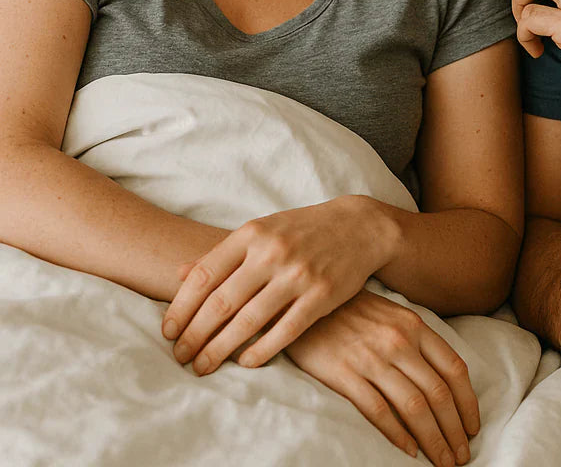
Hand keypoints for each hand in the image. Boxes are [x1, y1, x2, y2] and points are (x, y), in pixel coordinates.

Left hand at [162, 196, 391, 374]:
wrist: (360, 226)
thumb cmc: (303, 231)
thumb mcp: (263, 230)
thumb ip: (224, 253)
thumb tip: (178, 273)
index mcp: (252, 233)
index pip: (204, 276)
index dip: (180, 308)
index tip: (167, 332)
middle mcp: (273, 252)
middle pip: (221, 304)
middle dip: (194, 337)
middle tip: (179, 358)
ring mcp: (298, 274)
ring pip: (248, 322)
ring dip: (220, 350)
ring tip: (203, 367)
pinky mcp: (322, 295)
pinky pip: (284, 332)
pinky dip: (260, 351)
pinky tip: (245, 362)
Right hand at [287, 290, 479, 466]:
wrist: (306, 303)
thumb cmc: (353, 310)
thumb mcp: (393, 314)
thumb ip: (418, 341)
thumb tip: (445, 379)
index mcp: (414, 326)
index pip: (454, 369)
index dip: (468, 403)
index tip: (473, 427)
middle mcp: (399, 342)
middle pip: (438, 393)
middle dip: (454, 430)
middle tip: (461, 457)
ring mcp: (372, 358)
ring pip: (414, 406)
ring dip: (433, 440)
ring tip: (442, 461)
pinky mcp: (345, 374)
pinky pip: (378, 410)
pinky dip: (397, 435)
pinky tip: (408, 451)